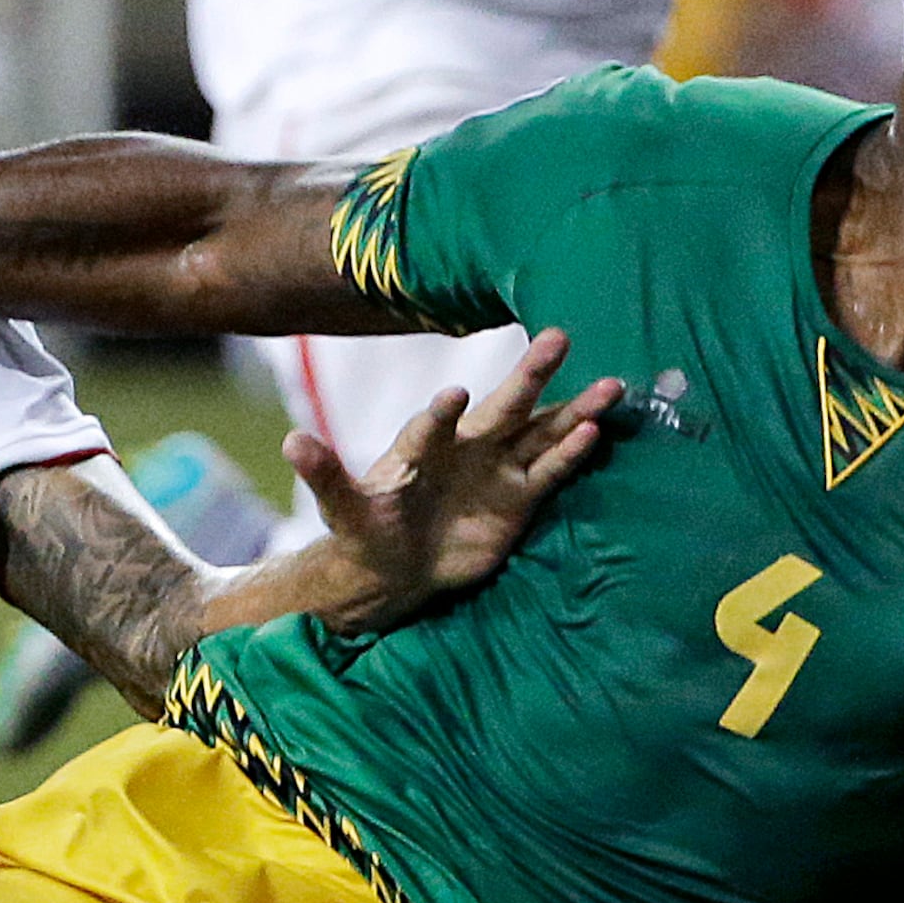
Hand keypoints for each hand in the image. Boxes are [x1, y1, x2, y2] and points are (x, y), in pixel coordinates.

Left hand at [295, 330, 619, 630]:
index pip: (432, 427)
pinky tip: (598, 431)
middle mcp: (466, 446)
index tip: (454, 396)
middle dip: (530, 375)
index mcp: (422, 446)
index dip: (441, 415)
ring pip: (540, 432)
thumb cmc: (366, 529)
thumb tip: (291, 442)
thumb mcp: (343, 509)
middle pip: (503, 406)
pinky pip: (550, 471)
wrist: (395, 565)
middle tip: (557, 337)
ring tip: (612, 384)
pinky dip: (572, 453)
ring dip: (574, 409)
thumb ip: (325, 475)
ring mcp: (496, 469)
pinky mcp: (518, 498)